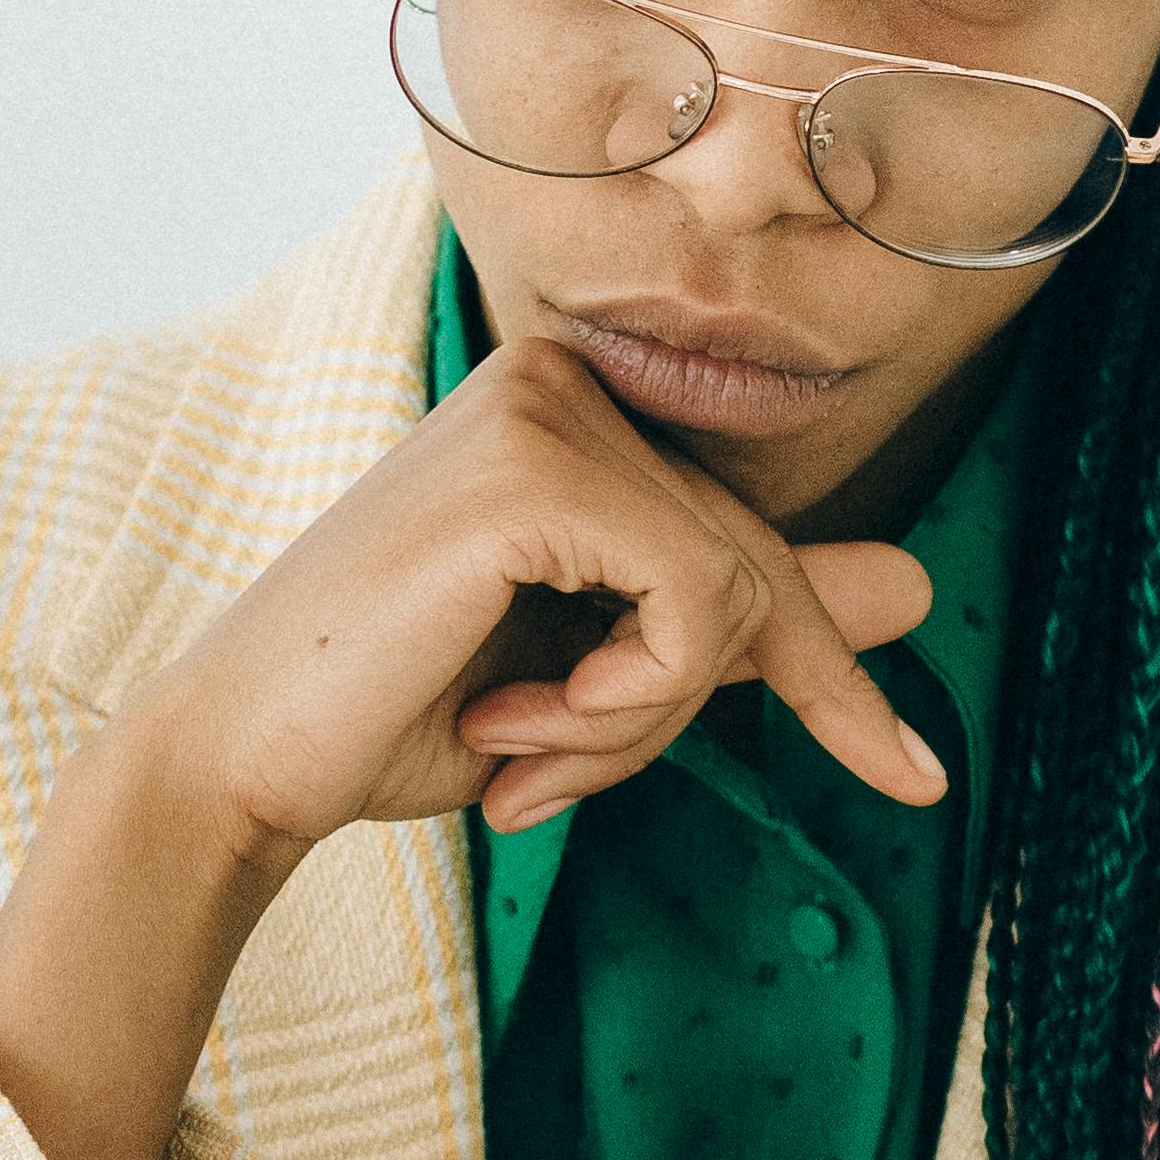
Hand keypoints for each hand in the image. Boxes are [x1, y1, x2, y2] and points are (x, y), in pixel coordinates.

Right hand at [144, 332, 941, 859]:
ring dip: (636, 723)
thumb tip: (916, 588)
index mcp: (572, 413)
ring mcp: (547, 408)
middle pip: (749, 573)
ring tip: (516, 748)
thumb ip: (736, 626)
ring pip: (727, 596)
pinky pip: (693, 604)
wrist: (243, 760)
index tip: (915, 779)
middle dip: (671, 716)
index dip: (825, 671)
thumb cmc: (394, 716)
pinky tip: (511, 721)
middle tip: (545, 780)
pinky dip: (627, 701)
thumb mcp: (599, 674)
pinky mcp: (536, 469)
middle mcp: (563, 380)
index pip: (741, 544)